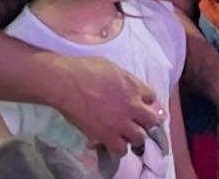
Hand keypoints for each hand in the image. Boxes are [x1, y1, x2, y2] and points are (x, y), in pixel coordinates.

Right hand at [44, 48, 162, 155]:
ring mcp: (120, 123)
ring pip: (140, 137)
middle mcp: (132, 106)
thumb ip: (123, 79)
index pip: (152, 96)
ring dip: (134, 136)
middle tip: (137, 121)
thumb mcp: (111, 67)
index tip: (140, 103)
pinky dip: (119, 148)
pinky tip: (113, 143)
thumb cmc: (84, 69)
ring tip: (125, 134)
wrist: (66, 83)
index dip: (146, 101)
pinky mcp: (107, 136)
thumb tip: (125, 87)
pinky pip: (121, 150)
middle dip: (146, 121)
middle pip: (152, 120)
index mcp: (133, 86)